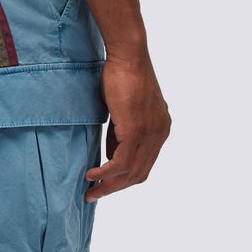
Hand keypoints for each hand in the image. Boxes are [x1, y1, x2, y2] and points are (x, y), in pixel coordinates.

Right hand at [84, 52, 170, 199]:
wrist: (128, 55)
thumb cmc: (122, 76)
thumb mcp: (123, 111)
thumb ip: (120, 133)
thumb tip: (111, 153)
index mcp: (161, 129)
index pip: (144, 164)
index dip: (124, 179)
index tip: (105, 184)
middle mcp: (160, 133)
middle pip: (139, 174)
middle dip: (115, 188)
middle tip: (94, 195)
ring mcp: (150, 133)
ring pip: (130, 172)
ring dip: (108, 186)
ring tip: (90, 191)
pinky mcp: (136, 130)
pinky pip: (120, 162)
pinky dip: (105, 173)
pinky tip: (92, 176)